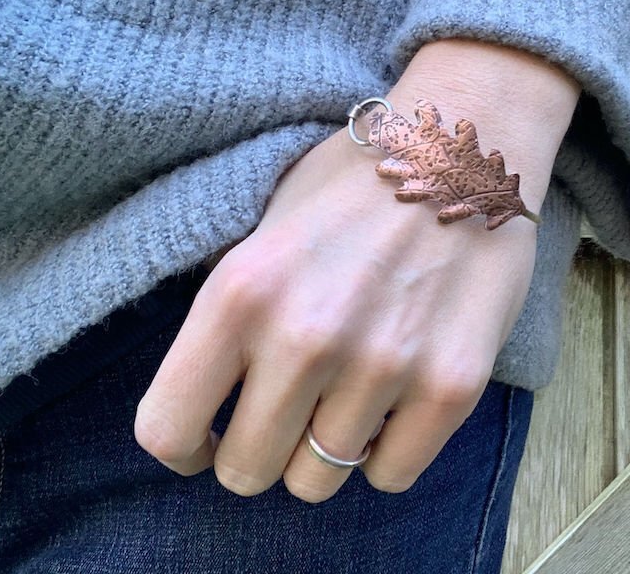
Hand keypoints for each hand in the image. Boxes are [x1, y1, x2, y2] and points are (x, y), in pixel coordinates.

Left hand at [134, 39, 579, 500]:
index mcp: (241, 291)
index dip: (183, 447)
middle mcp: (305, 335)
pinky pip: (392, 476)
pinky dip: (387, 450)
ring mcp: (383, 365)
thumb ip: (229, 314)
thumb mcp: (264, 229)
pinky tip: (394, 401)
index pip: (166, 429)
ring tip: (348, 393)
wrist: (463, 150)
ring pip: (319, 480)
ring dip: (326, 447)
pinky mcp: (451, 385)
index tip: (206, 441)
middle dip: (259, 451)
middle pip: (246, 471)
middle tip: (287, 414)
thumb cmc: (354, 187)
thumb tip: (207, 402)